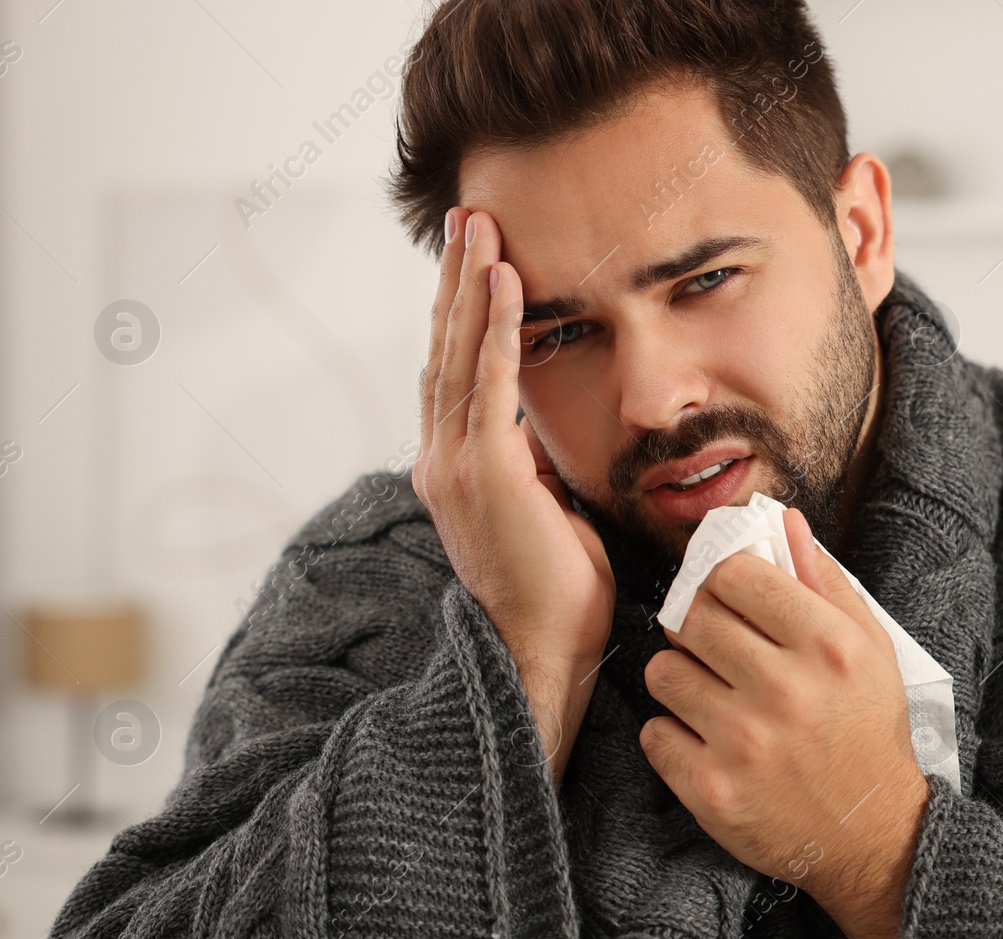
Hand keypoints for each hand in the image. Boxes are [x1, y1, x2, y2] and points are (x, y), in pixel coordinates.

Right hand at [413, 207, 614, 788]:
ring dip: (469, 287)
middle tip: (468, 221)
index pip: (457, 376)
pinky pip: (488, 383)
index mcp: (457, 470)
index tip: (478, 264)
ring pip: (457, 355)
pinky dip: (494, 329)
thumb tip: (550, 433)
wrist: (543, 653)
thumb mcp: (549, 512)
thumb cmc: (559, 593)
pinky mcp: (481, 473)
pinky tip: (504, 282)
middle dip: (456, 283)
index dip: (463, 316)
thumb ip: (539, 467)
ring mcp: (454, 466)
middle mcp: (443, 461)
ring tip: (479, 229)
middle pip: (445, 351)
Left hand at [639, 508, 928, 938]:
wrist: (874, 836)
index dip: (722, 581)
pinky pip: (655, 733)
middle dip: (696, 627)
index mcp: (826, 644)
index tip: (728, 598)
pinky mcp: (712, 791)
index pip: (733, 574)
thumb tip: (781, 522)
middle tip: (714, 648)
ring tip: (710, 695)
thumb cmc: (868, 732)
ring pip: (662, 672)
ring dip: (679, 679)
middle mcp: (783, 689)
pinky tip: (705, 741)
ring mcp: (743, 742)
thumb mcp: (870, 648)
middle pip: (690, 618)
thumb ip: (823, 581)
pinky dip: (673, 736)